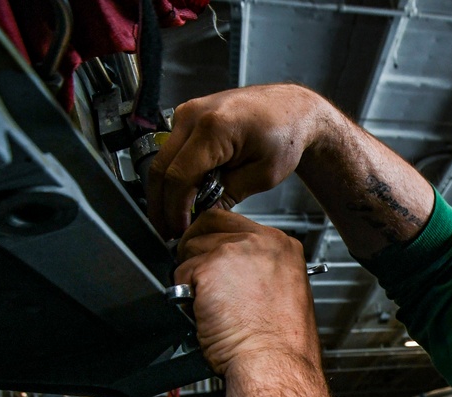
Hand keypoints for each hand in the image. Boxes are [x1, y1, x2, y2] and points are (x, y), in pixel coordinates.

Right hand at [147, 84, 329, 237]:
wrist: (292, 109)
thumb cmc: (286, 136)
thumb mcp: (263, 175)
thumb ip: (228, 196)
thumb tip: (201, 216)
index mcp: (214, 127)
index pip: (179, 176)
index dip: (175, 209)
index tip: (179, 230)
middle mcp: (194, 115)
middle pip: (160, 169)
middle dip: (161, 205)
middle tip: (169, 232)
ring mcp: (187, 112)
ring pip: (160, 160)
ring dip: (164, 192)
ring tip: (176, 219)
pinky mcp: (186, 117)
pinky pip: (170, 151)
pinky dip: (173, 176)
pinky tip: (184, 197)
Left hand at [173, 209, 319, 375]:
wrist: (274, 360)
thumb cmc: (281, 341)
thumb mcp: (284, 290)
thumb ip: (259, 269)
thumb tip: (233, 268)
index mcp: (282, 246)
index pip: (235, 222)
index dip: (217, 238)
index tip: (212, 253)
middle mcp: (260, 242)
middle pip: (210, 223)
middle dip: (197, 245)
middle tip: (197, 272)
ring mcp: (233, 251)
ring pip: (193, 248)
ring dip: (191, 274)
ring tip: (206, 301)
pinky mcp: (209, 268)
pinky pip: (180, 273)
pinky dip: (183, 293)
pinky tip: (202, 310)